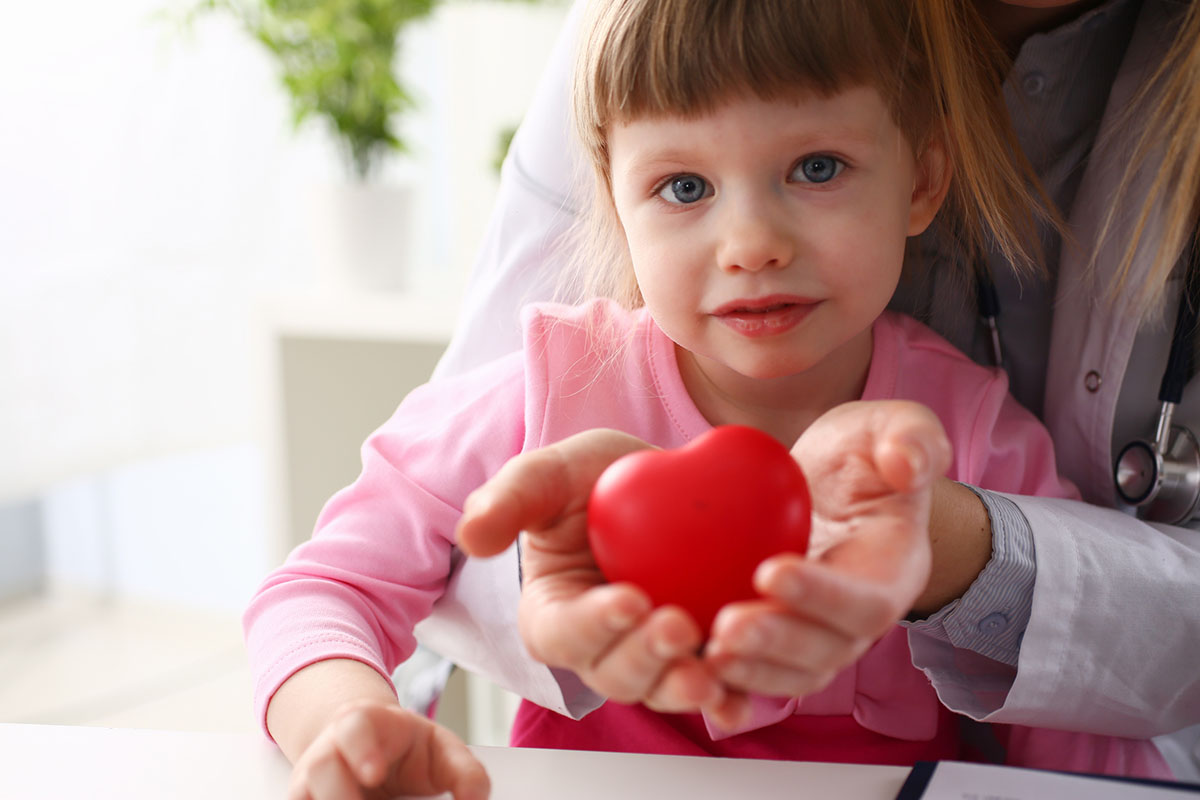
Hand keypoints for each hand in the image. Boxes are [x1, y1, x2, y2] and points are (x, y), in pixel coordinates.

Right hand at [287, 700, 488, 799]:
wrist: (377, 753)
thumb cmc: (410, 749)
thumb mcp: (442, 750)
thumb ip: (465, 772)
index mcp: (363, 723)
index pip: (354, 727)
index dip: (360, 749)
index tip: (374, 773)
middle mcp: (329, 752)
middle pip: (320, 767)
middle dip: (337, 793)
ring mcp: (310, 783)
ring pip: (302, 794)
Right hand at [456, 429, 750, 727]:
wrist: (658, 482)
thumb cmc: (593, 480)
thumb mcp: (551, 474)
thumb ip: (510, 498)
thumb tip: (473, 536)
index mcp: (553, 612)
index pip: (562, 631)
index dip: (592, 623)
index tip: (626, 599)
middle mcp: (600, 646)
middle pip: (613, 673)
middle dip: (644, 658)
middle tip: (675, 624)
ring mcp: (650, 656)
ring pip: (659, 688)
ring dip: (681, 687)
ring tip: (708, 671)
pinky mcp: (697, 654)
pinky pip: (709, 687)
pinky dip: (724, 699)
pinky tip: (740, 695)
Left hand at [702, 400, 951, 697]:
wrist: (830, 484)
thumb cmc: (864, 454)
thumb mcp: (893, 426)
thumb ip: (912, 438)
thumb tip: (907, 464)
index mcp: (891, 570)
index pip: (866, 599)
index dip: (822, 594)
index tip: (770, 572)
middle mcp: (858, 617)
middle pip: (827, 649)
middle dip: (777, 643)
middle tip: (726, 627)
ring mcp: (819, 635)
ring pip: (792, 672)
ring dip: (750, 670)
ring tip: (704, 650)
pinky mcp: (779, 639)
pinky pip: (758, 671)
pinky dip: (727, 682)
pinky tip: (686, 670)